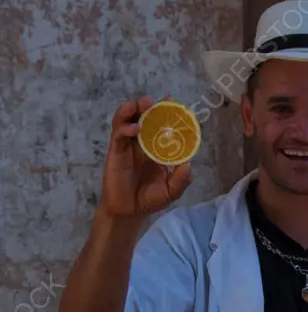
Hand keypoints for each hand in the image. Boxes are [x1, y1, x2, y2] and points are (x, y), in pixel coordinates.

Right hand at [101, 97, 192, 218]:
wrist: (129, 212)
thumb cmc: (149, 199)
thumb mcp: (171, 191)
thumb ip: (181, 180)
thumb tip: (188, 164)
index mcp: (155, 148)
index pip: (160, 126)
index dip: (166, 113)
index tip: (174, 103)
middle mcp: (141, 143)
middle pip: (143, 117)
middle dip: (149, 106)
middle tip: (158, 100)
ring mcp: (127, 145)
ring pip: (127, 120)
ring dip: (133, 108)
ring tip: (142, 103)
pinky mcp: (115, 151)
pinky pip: (118, 134)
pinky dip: (125, 127)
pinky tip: (135, 128)